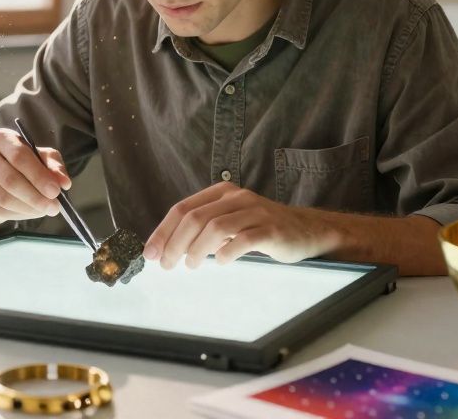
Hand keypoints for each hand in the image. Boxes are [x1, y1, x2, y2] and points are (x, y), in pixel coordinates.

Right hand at [0, 129, 71, 224]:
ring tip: (44, 210)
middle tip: (54, 207)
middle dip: (35, 196)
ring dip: (28, 208)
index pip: (19, 156)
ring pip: (4, 198)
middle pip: (10, 179)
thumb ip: (54, 168)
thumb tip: (64, 183)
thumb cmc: (23, 165)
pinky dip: (18, 215)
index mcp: (1, 138)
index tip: (56, 191)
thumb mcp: (42, 159)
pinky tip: (29, 212)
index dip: (38, 176)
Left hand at [142, 182, 339, 267]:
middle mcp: (236, 197)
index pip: (183, 208)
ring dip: (197, 250)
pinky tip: (220, 262)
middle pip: (196, 218)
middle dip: (175, 243)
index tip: (151, 253)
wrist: (306, 230)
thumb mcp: (230, 221)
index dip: (163, 231)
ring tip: (191, 266)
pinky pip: (244, 239)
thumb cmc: (261, 228)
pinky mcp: (271, 228)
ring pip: (216, 227)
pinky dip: (227, 252)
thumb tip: (168, 248)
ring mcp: (255, 211)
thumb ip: (203, 228)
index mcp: (221, 192)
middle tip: (168, 264)